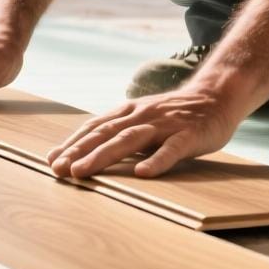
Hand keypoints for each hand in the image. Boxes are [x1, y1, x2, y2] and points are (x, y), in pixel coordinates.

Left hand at [45, 87, 244, 178]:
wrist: (218, 95)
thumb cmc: (176, 114)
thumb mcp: (144, 118)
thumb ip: (121, 132)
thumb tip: (90, 151)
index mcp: (129, 113)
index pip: (95, 127)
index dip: (72, 143)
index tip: (50, 159)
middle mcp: (142, 115)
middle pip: (105, 133)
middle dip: (78, 151)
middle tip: (57, 169)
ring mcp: (165, 124)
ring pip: (129, 140)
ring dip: (102, 155)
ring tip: (82, 171)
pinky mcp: (189, 135)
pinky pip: (171, 149)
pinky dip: (156, 160)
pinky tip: (143, 173)